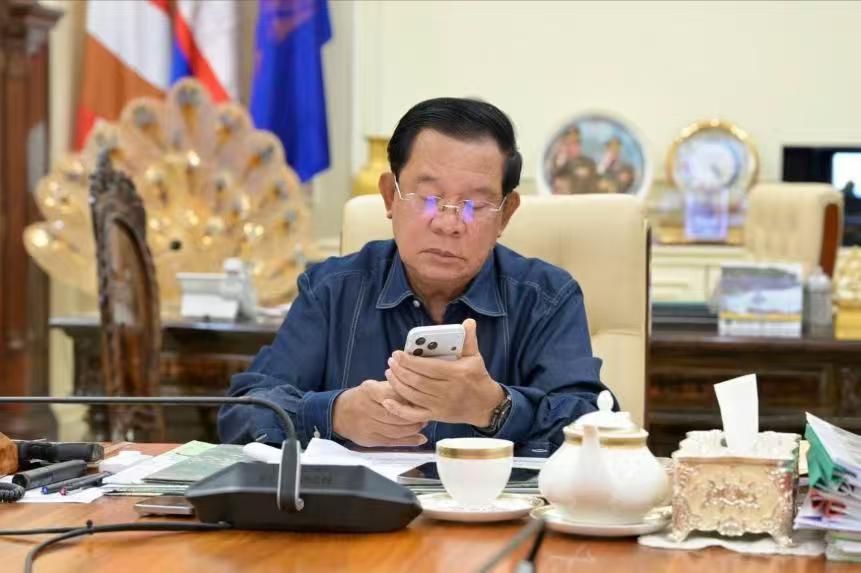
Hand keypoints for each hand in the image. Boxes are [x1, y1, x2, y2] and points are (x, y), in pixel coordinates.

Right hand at [332, 380, 427, 446]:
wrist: (338, 414)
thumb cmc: (361, 398)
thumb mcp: (373, 386)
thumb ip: (392, 389)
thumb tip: (416, 394)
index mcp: (369, 392)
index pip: (393, 396)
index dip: (409, 400)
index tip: (421, 399)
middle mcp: (367, 409)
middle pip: (396, 415)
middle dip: (413, 416)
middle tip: (426, 413)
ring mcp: (368, 426)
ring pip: (396, 430)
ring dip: (413, 428)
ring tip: (423, 424)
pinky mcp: (369, 440)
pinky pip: (391, 442)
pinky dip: (408, 441)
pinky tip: (420, 439)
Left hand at [382, 318, 505, 426]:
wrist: (486, 406)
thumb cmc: (477, 378)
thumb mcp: (475, 357)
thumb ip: (469, 339)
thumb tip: (468, 321)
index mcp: (457, 374)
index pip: (429, 367)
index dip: (410, 361)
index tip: (397, 353)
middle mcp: (448, 391)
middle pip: (418, 381)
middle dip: (401, 371)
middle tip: (391, 361)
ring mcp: (441, 405)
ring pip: (414, 396)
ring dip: (398, 384)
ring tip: (389, 372)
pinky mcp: (436, 416)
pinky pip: (414, 415)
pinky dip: (399, 409)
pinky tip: (387, 401)